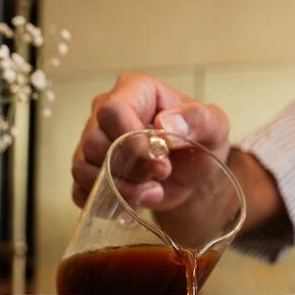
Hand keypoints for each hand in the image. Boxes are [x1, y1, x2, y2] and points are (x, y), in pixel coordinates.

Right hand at [71, 72, 230, 208]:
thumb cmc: (201, 141)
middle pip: (94, 143)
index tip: (160, 160)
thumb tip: (165, 124)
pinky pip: (80, 191)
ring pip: (83, 169)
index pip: (112, 111)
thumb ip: (196, 120)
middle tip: (162, 175)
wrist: (194, 173)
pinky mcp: (91, 173)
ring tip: (153, 191)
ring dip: (120, 189)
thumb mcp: (214, 126)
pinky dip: (105, 203)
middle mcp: (105, 114)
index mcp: (133, 91)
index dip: (130, 140)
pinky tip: (133, 203)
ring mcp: (93, 144)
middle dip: (130, 169)